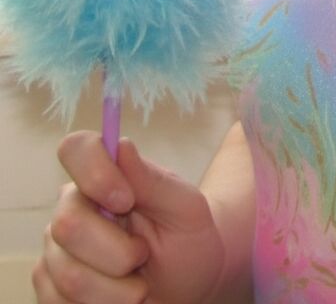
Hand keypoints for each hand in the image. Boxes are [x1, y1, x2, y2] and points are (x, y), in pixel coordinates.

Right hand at [33, 131, 225, 303]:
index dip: (94, 172)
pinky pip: (59, 303)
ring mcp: (55, 250)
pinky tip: (117, 300)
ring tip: (138, 286)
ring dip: (116, 291)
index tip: (126, 199)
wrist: (185, 287)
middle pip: (67, 224)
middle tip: (143, 255)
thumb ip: (152, 180)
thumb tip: (120, 146)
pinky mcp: (49, 288)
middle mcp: (72, 207)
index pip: (75, 149)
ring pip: (68, 275)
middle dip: (118, 252)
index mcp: (104, 176)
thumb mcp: (185, 208)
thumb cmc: (187, 240)